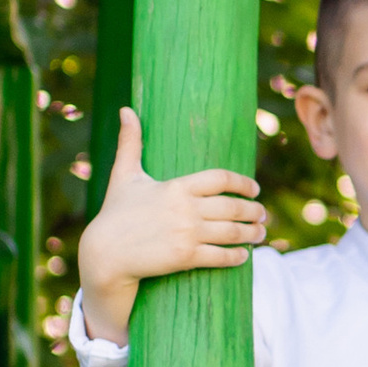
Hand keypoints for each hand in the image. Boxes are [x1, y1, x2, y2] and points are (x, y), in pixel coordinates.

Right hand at [75, 107, 267, 338]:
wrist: (105, 253)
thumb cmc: (115, 213)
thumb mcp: (124, 175)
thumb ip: (130, 143)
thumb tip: (126, 109)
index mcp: (177, 186)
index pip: (221, 179)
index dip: (243, 183)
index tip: (254, 189)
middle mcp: (186, 208)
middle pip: (233, 207)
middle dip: (254, 211)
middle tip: (262, 214)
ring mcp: (187, 233)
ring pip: (232, 232)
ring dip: (252, 233)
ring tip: (260, 233)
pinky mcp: (185, 257)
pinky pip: (221, 257)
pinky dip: (237, 257)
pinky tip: (244, 255)